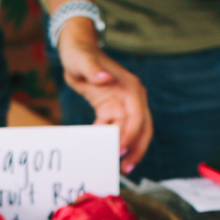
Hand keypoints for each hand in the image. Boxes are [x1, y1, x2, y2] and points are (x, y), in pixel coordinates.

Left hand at [56, 19, 152, 173]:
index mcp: (129, 87)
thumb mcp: (82, 61)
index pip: (137, 116)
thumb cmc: (79, 55)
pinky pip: (118, 131)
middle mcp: (132, 98)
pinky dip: (113, 143)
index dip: (130, 135)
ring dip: (128, 151)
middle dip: (136, 150)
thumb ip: (93, 69)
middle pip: (142, 129)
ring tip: (117, 168)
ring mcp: (124, 105)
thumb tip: (106, 78)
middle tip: (125, 169)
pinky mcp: (113, 110)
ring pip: (133, 133)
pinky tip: (103, 155)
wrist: (77, 50)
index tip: (118, 150)